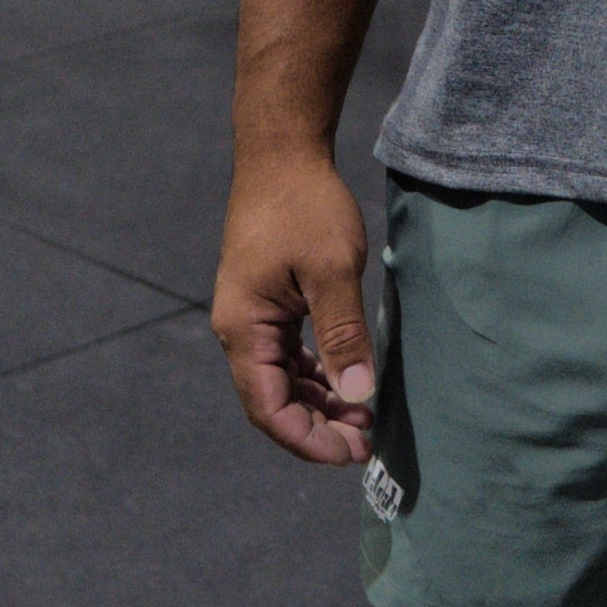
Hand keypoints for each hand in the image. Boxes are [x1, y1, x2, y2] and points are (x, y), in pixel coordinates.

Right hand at [211, 154, 376, 465]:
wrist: (283, 152)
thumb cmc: (305, 205)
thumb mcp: (333, 270)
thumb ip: (343, 334)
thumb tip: (360, 395)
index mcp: (244, 330)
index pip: (269, 409)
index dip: (308, 440)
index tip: (350, 454)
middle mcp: (240, 329)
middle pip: (274, 400)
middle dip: (318, 427)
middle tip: (366, 442)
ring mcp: (253, 315)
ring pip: (283, 378)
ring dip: (320, 401)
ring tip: (363, 417)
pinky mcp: (269, 300)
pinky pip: (289, 353)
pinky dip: (317, 372)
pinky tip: (347, 379)